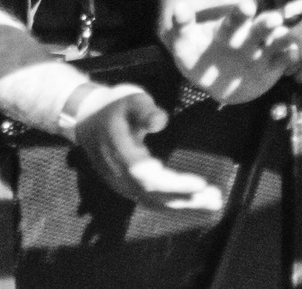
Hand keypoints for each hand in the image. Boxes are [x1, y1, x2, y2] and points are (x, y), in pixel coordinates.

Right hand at [71, 90, 222, 212]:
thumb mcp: (127, 98)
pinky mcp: (126, 187)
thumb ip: (143, 108)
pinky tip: (193, 202)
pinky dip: (173, 204)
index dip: (175, 184)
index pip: (149, 177)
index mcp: (121, 154)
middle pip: (155, 196)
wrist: (85, 119)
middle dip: (187, 198)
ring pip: (155, 202)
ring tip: (213, 202)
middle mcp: (120, 175)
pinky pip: (151, 201)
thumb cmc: (112, 106)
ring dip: (184, 204)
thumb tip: (161, 120)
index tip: (201, 183)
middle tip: (216, 197)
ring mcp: (122, 184)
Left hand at [167, 4, 297, 104]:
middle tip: (274, 19)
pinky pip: (282, 62)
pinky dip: (289, 58)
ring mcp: (261, 53)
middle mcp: (248, 38)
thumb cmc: (198, 59)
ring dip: (282, 39)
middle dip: (265, 24)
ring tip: (287, 37)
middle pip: (258, 29)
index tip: (247, 5)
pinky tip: (294, 54)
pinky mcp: (272, 68)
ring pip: (274, 43)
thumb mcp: (185, 45)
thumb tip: (178, 6)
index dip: (240, 12)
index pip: (235, 18)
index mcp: (228, 29)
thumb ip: (181, 27)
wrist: (214, 84)